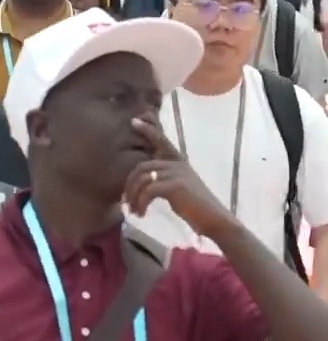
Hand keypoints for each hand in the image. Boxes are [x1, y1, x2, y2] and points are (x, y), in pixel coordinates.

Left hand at [123, 117, 230, 237]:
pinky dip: (141, 203)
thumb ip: (163, 178)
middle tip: (126, 202)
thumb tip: (142, 180)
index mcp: (179, 161)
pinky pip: (148, 190)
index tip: (134, 120)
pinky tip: (142, 214)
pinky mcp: (175, 185)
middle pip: (142, 166)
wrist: (214, 220)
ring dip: (134, 196)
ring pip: (142, 178)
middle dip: (129, 185)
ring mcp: (177, 173)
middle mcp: (177, 163)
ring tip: (133, 210)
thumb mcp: (177, 187)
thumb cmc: (195, 207)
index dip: (148, 130)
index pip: (162, 141)